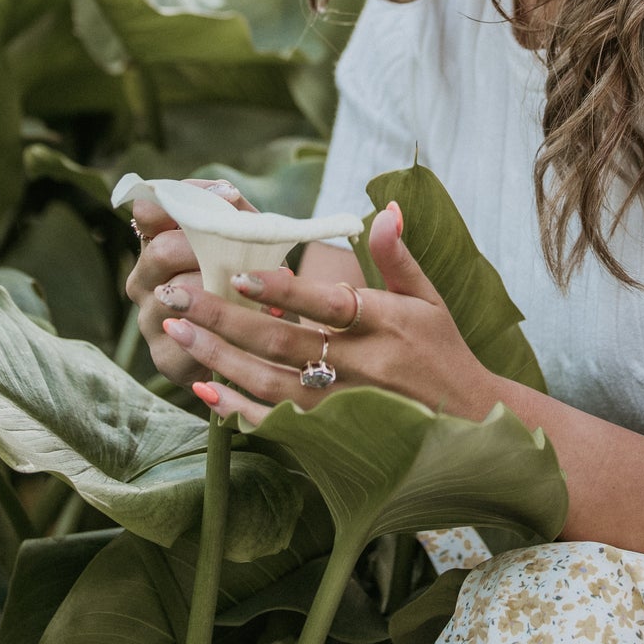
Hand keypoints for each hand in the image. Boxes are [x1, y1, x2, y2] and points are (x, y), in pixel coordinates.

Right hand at [123, 178, 250, 385]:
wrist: (256, 343)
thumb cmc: (247, 280)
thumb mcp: (245, 240)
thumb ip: (235, 214)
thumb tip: (228, 194)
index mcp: (157, 244)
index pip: (147, 211)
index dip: (180, 201)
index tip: (226, 198)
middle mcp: (143, 279)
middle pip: (162, 251)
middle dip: (209, 249)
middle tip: (242, 256)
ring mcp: (149, 319)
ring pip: (179, 295)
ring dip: (223, 290)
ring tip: (255, 290)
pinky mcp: (166, 358)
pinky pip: (191, 339)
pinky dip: (226, 328)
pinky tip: (249, 321)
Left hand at [153, 201, 496, 424]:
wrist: (469, 425)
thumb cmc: (444, 353)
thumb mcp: (430, 298)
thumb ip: (397, 255)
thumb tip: (383, 207)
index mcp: (386, 323)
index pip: (328, 302)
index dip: (284, 289)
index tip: (239, 271)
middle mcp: (363, 365)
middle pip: (284, 342)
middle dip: (223, 317)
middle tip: (175, 295)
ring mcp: (345, 406)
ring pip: (271, 383)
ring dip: (219, 358)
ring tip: (175, 330)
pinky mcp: (333, 436)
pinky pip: (277, 422)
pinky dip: (238, 408)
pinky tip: (204, 387)